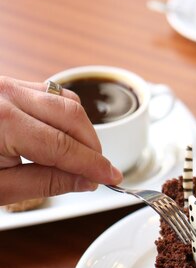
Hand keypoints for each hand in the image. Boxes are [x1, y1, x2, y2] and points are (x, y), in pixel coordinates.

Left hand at [0, 76, 122, 204]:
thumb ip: (46, 183)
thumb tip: (85, 180)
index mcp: (2, 122)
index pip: (64, 145)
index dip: (92, 164)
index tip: (111, 177)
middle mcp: (4, 94)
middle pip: (70, 114)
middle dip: (91, 145)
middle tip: (98, 172)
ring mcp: (3, 84)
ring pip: (62, 99)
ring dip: (80, 129)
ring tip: (81, 158)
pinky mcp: (3, 85)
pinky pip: (46, 93)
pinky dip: (62, 116)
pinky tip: (62, 138)